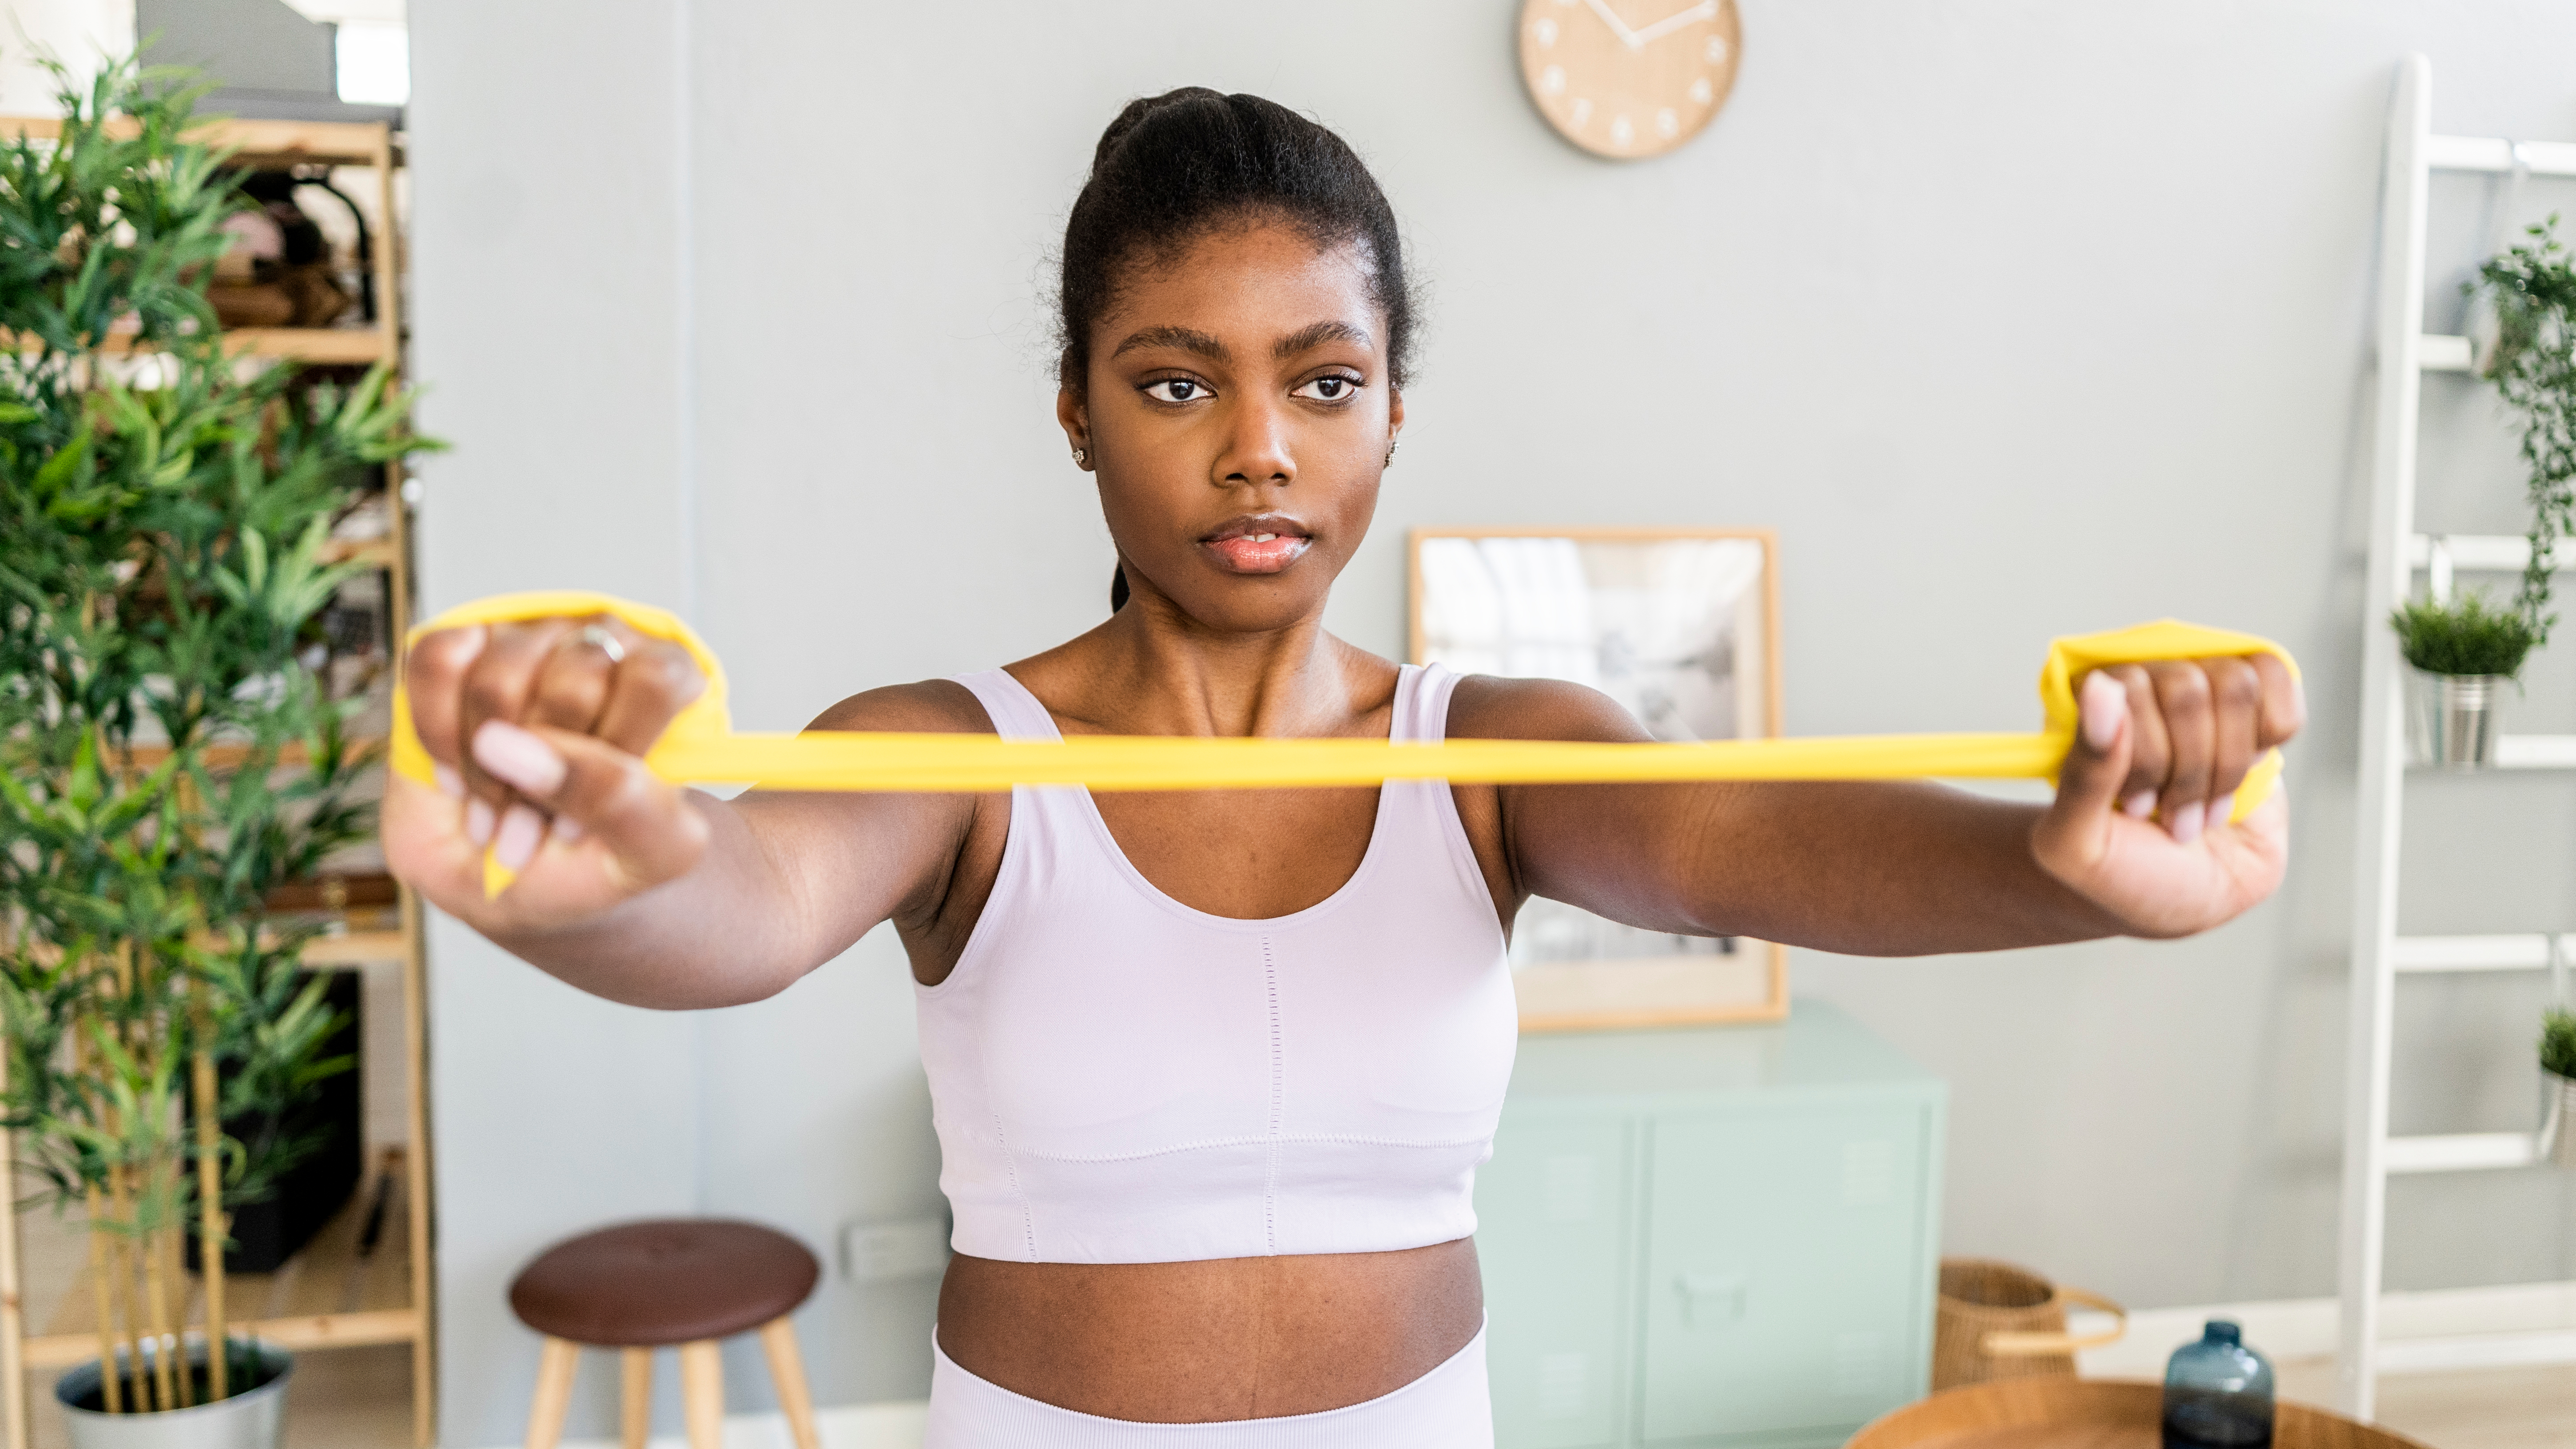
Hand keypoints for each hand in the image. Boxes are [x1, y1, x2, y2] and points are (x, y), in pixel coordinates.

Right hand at [381, 616, 710, 930]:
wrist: (520, 877)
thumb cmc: (597, 859)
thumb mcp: (646, 853)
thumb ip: (616, 801)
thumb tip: (520, 747)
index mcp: (669, 680)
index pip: (656, 681)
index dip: (614, 754)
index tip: (585, 819)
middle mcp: (603, 643)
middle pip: (574, 682)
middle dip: (543, 775)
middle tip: (532, 824)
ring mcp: (529, 635)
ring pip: (497, 677)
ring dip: (483, 768)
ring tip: (495, 811)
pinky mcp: (462, 642)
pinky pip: (436, 659)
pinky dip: (436, 733)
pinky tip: (455, 774)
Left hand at [2029, 656, 2304, 937]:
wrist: (2187, 900)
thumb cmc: (2123, 871)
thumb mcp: (2076, 843)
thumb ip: (2083, 769)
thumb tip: (2100, 686)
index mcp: (2084, 704)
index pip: (2126, 687)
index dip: (2145, 758)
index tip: (2134, 809)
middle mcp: (2142, 684)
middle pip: (2186, 688)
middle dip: (2186, 772)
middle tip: (2171, 815)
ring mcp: (2200, 690)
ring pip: (2236, 686)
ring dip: (2225, 767)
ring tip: (2204, 809)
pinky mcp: (2252, 702)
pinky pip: (2275, 675)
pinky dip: (2269, 734)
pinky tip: (2246, 771)